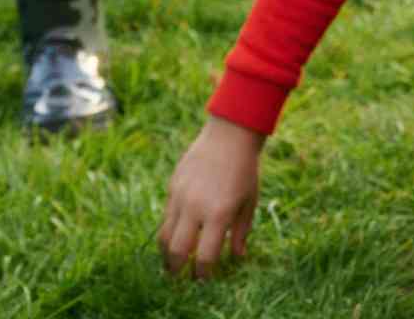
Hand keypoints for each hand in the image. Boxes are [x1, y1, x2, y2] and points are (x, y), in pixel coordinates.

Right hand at [158, 116, 265, 278]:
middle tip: (179, 276)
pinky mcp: (172, 187)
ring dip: (166, 252)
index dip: (203, 273)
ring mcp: (181, 197)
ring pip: (165, 235)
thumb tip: (237, 256)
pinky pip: (166, 216)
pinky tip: (175, 235)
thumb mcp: (249, 202)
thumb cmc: (245, 170)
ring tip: (171, 261)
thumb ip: (241, 231)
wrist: (230, 135)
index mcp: (219, 214)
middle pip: (177, 250)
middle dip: (176, 269)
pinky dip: (168, 230)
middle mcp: (196, 208)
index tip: (203, 279)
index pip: (206, 256)